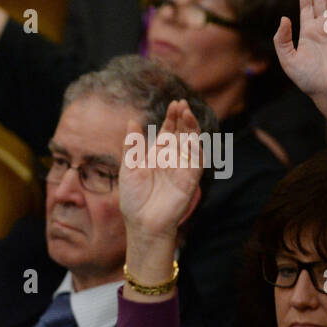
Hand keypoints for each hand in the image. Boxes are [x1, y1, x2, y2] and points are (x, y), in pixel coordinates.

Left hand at [119, 99, 204, 243]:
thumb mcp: (129, 167)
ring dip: (192, 129)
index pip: (169, 131)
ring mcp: (182, 168)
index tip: (174, 104)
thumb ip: (132, 145)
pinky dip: (196, 148)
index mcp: (158, 154)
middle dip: (183, 118)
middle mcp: (172, 159)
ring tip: (187, 113)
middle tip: (181, 104)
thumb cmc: (133, 198)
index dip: (173, 118)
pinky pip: (197, 161)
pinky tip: (192, 136)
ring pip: (192, 143)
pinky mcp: (190, 179)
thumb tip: (132, 121)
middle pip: (182, 133)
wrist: (141, 222)